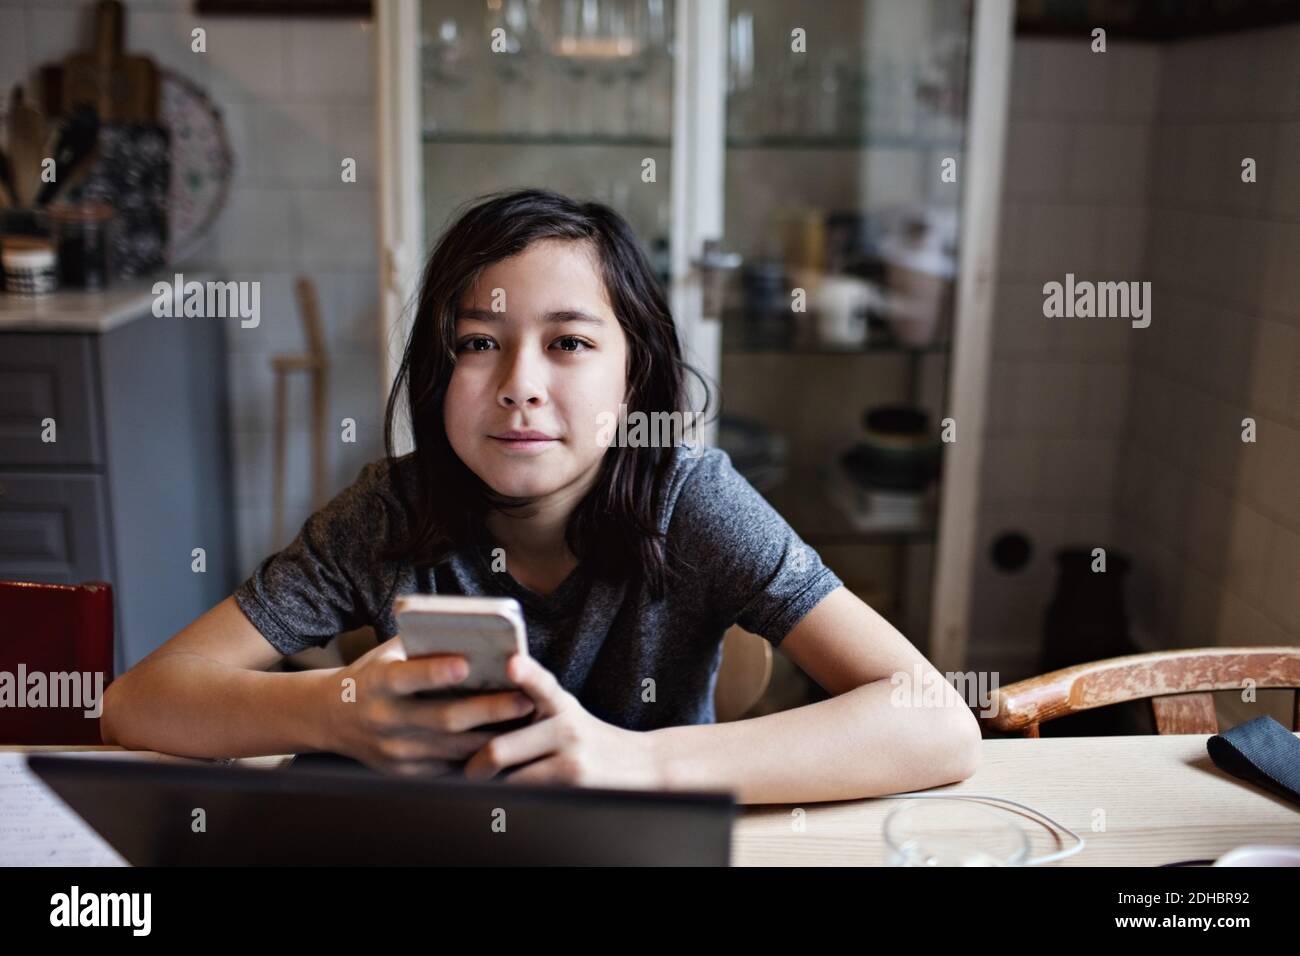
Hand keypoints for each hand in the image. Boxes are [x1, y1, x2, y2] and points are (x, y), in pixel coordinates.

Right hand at [321, 635, 535, 776]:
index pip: (407, 678)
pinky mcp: (405, 774)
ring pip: (453, 748)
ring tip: (526, 721)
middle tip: (524, 699)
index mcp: (377, 683)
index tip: (467, 664)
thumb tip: (474, 633)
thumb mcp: (388, 654)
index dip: (435, 672)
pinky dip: (479, 756)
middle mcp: (384, 720)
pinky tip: (506, 743)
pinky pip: (449, 767)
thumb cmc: (373, 675)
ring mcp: (395, 752)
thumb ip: (423, 644)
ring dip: (493, 737)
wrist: (331, 718)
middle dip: (488, 710)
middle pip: (443, 718)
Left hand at [462, 653, 663, 789]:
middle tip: (465, 775)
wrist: (642, 766)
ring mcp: (573, 760)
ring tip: (479, 791)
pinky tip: (503, 805)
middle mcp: (568, 727)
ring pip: (511, 780)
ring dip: (490, 789)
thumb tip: (474, 711)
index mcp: (561, 704)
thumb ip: (531, 702)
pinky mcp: (576, 787)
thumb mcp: (566, 712)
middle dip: (474, 768)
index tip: (512, 664)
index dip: (526, 673)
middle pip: (501, 750)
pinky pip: (528, 797)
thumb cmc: (588, 739)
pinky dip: (510, 802)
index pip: (541, 684)